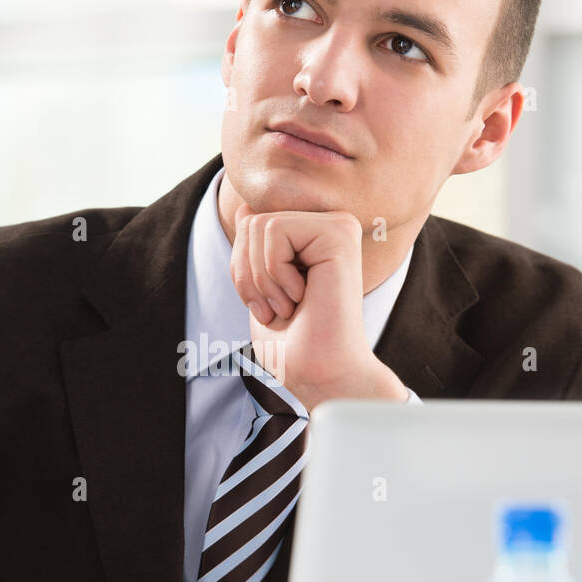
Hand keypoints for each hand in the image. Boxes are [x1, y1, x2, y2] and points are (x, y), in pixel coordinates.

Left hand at [229, 204, 408, 410]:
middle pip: (250, 220)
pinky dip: (274, 273)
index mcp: (315, 238)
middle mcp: (331, 226)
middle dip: (248, 273)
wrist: (319, 374)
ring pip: (258, 224)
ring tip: (290, 306)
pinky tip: (302, 297)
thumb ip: (255, 248)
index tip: (268, 306)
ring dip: (261, 279)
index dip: (242, 269)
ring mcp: (338, 226)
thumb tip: (245, 206)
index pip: (249, 223)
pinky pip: (273, 230)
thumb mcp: (260, 289)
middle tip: (278, 309)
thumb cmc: (293, 345)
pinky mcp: (340, 233)